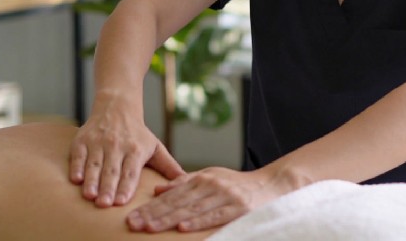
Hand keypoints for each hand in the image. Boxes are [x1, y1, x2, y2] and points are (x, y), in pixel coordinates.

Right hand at [69, 98, 184, 206]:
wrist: (117, 107)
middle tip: (104, 204)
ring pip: (94, 164)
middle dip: (108, 188)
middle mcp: (117, 146)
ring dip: (92, 181)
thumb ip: (168, 165)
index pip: (130, 172)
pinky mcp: (82, 140)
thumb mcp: (155, 146)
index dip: (126, 186)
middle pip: (112, 170)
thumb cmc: (137, 134)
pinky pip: (78, 155)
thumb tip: (185, 180)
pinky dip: (76, 166)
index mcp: (136, 149)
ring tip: (90, 196)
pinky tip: (76, 180)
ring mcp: (98, 142)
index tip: (122, 202)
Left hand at [126, 167, 294, 232]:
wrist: (272, 185)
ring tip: (150, 228)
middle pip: (177, 202)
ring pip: (191, 209)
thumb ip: (185, 182)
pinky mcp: (237, 208)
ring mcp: (224, 196)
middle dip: (153, 214)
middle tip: (133, 224)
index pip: (171, 195)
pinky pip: (214, 216)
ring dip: (169, 220)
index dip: (151, 207)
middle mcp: (211, 185)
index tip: (133, 216)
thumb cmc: (239, 184)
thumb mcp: (211, 177)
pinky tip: (182, 228)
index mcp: (202, 179)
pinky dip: (198, 222)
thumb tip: (158, 190)